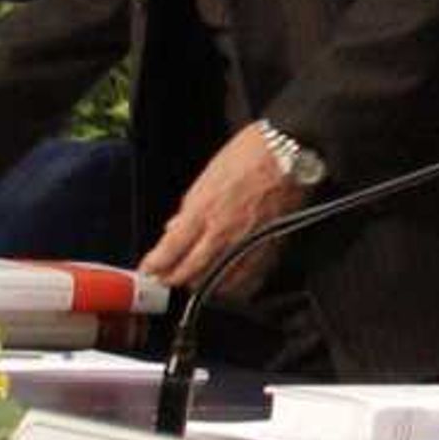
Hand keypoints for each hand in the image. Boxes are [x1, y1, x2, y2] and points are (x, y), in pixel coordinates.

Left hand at [139, 122, 300, 294]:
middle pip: (189, 272)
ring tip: (192, 283)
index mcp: (203, 212)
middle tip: (164, 281)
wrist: (290, 152)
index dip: (154, 265)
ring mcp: (247, 245)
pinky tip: (227, 286)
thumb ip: (190, 207)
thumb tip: (176, 228)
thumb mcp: (208, 176)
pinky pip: (248, 281)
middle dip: (172, 279)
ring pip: (218, 283)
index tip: (148, 270)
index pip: (170, 250)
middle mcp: (223, 234)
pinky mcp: (269, 249)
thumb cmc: (251, 154)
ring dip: (201, 286)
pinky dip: (234, 288)